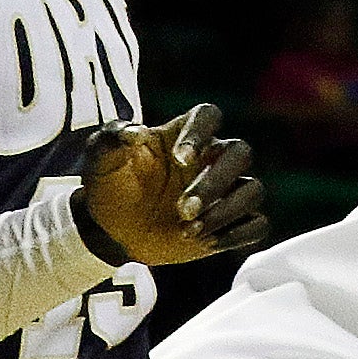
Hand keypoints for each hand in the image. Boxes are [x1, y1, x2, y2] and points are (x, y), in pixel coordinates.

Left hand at [83, 103, 270, 264]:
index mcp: (183, 134)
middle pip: (240, 154)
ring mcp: (224, 191)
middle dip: (215, 182)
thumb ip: (113, 140)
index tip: (179, 158)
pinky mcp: (230, 223)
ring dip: (225, 212)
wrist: (111, 228)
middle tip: (183, 209)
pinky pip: (256, 225)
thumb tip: (135, 133)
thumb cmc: (110, 184)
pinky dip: (237, 234)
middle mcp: (211, 158)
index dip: (200, 133)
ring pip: (252, 190)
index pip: (208, 116)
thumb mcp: (101, 158)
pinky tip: (205, 242)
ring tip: (188, 231)